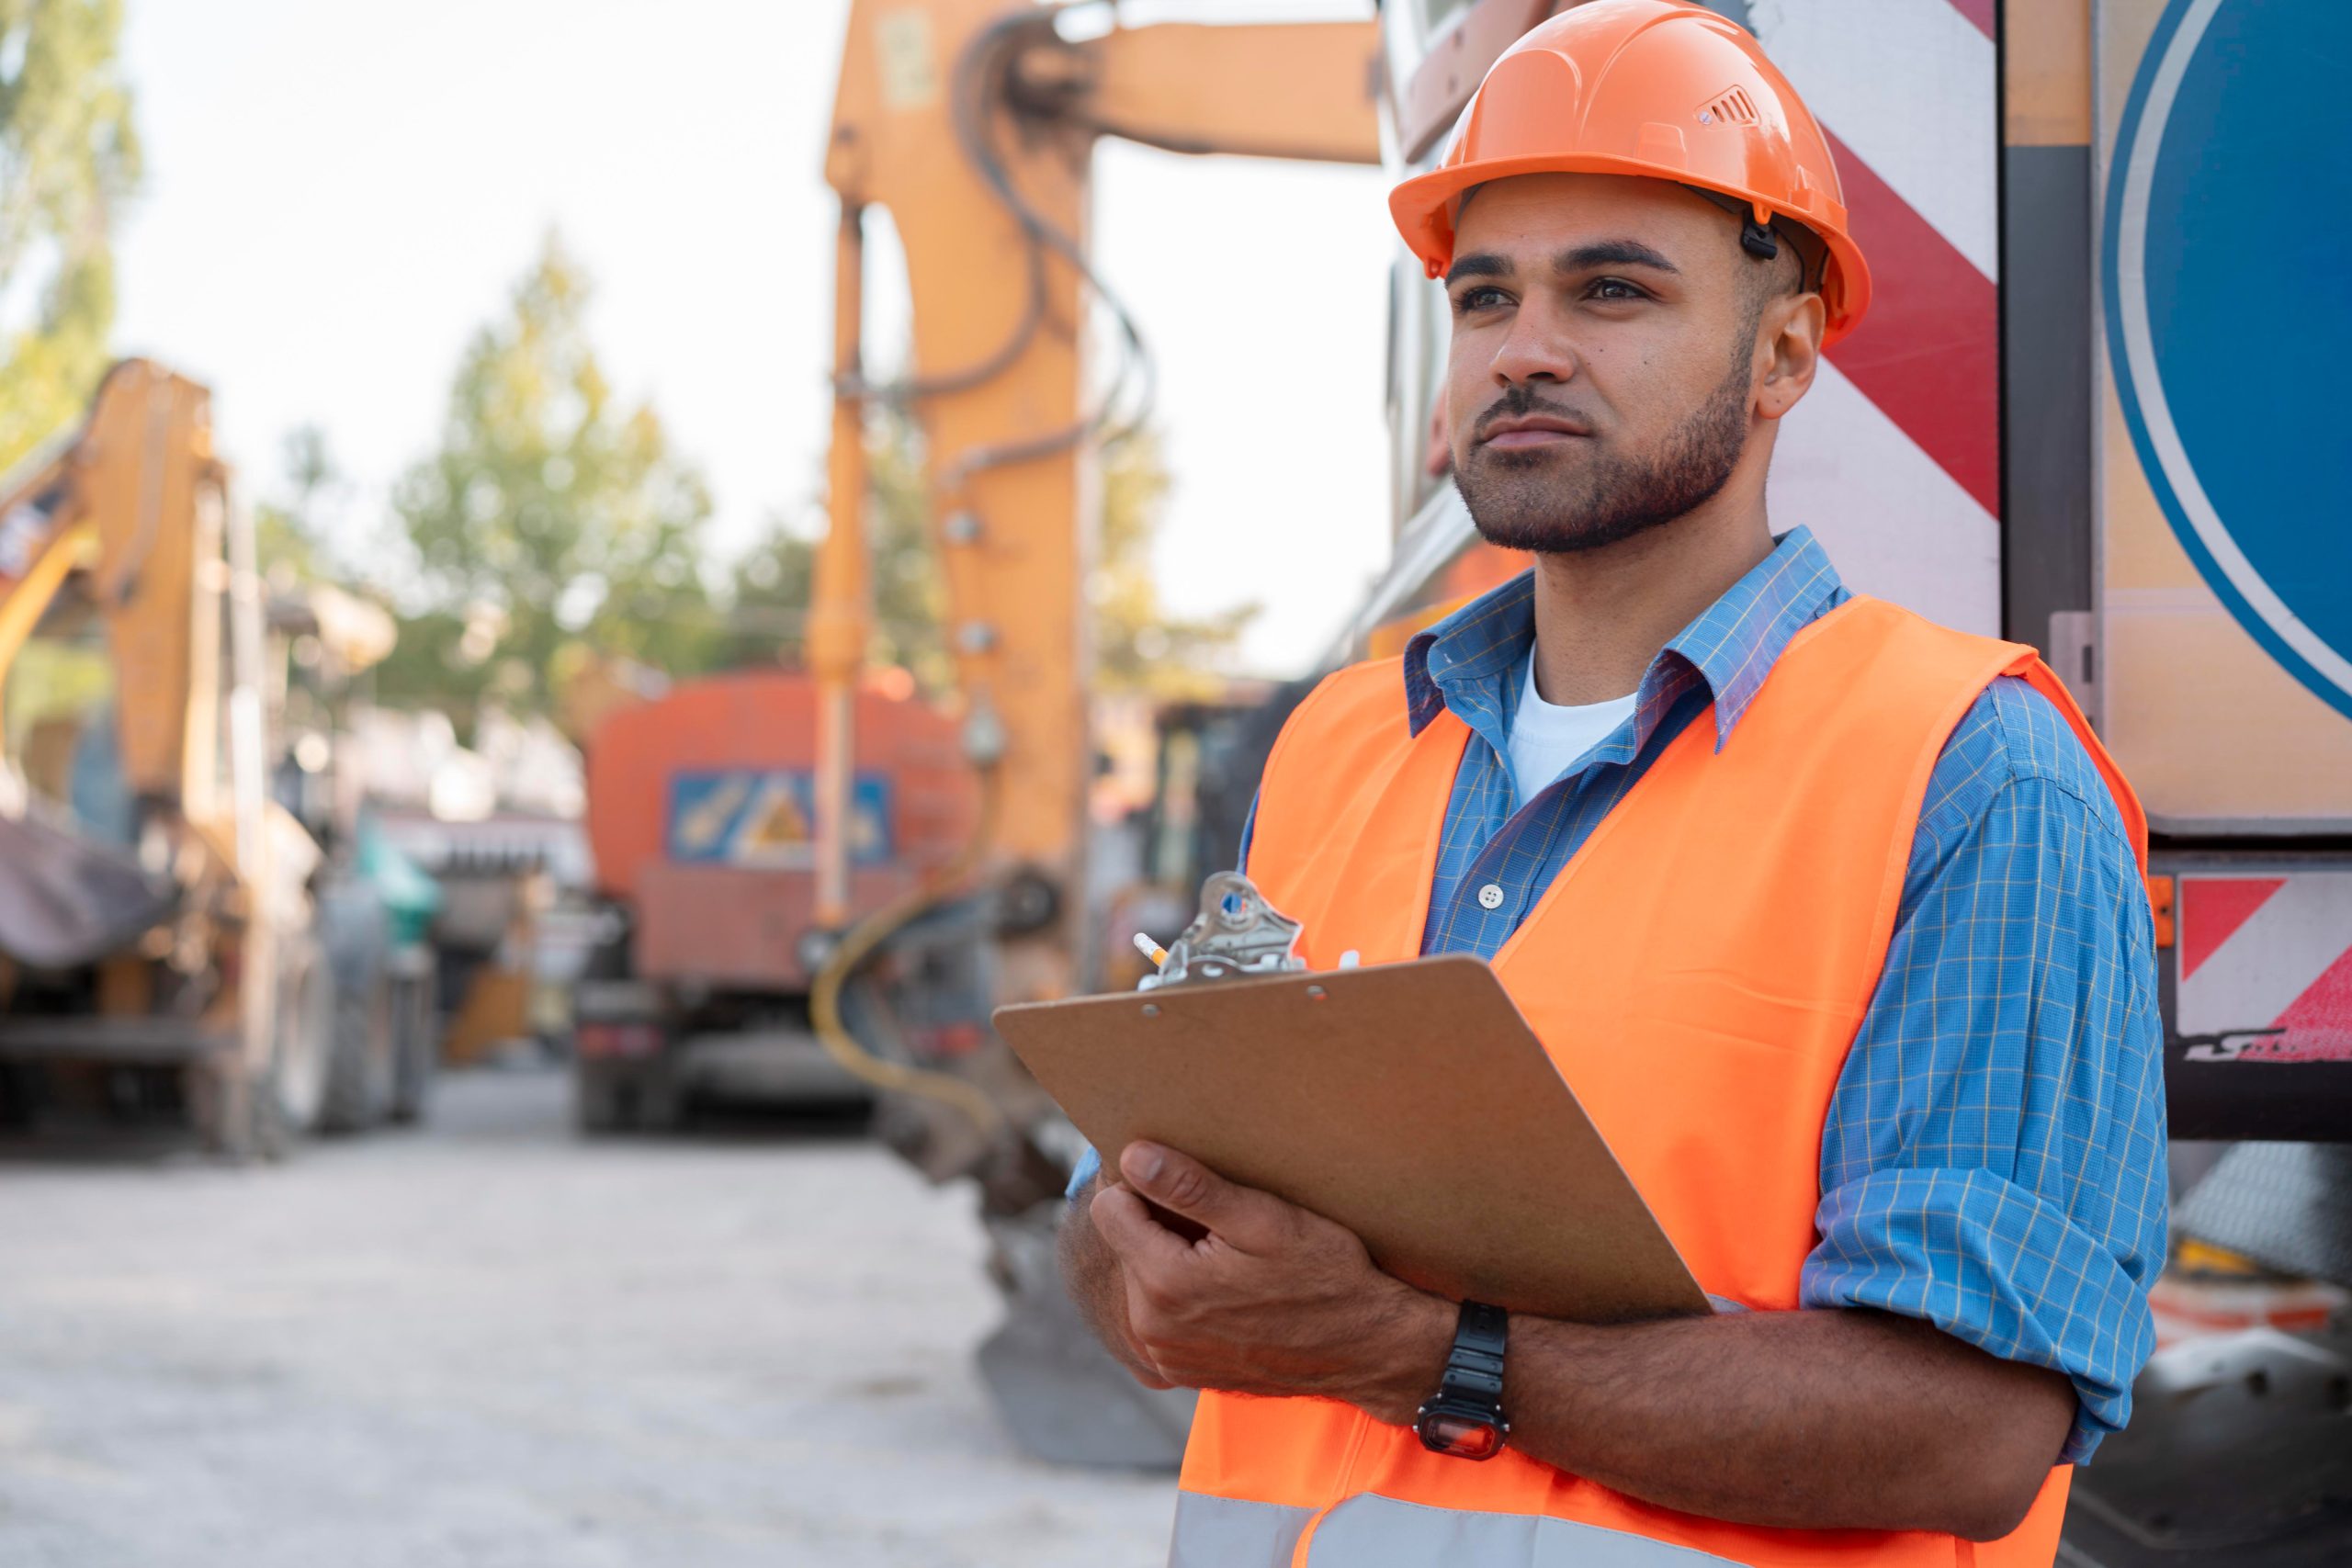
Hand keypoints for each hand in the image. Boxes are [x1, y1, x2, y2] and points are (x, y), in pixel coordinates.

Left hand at [1089, 1141, 1451, 1423]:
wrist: (1366, 1347)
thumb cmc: (1325, 1276)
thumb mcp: (1264, 1219)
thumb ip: (1190, 1188)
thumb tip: (1132, 1155)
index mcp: (1163, 1284)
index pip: (1110, 1208)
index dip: (1146, 1187)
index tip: (1189, 1188)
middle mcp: (1151, 1329)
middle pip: (1125, 1244)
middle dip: (1161, 1225)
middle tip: (1223, 1225)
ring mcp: (1166, 1356)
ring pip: (1141, 1278)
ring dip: (1171, 1261)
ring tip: (1230, 1259)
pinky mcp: (1182, 1370)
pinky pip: (1160, 1315)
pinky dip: (1184, 1297)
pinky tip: (1231, 1292)